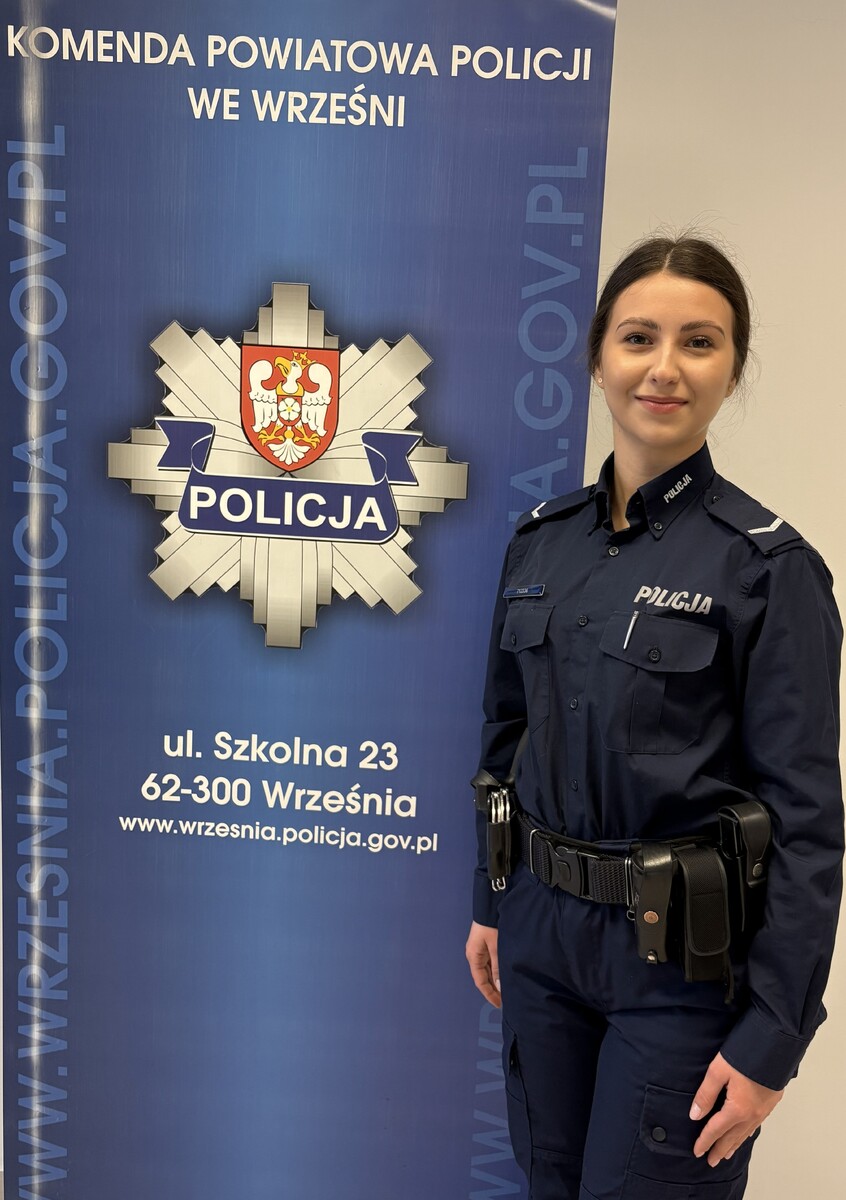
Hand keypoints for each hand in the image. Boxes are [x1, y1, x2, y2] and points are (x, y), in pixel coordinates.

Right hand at [465, 921, 500, 1007]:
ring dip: (495, 980)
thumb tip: (499, 986)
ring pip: (487, 971)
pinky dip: (496, 971)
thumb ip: (497, 968)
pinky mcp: (485, 945)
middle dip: (493, 989)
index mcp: (474, 957)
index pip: (480, 982)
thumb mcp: (496, 948)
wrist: (490, 907)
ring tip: (507, 990)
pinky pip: (490, 963)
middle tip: (506, 1000)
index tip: (499, 1004)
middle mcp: (474, 955)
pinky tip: (504, 975)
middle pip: (483, 977)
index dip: (489, 994)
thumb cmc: (491, 926)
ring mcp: (480, 950)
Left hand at [690, 1052, 783, 1166]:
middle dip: (719, 1149)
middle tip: (711, 1161)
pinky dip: (747, 1134)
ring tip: (725, 1154)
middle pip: (732, 1137)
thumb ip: (706, 1094)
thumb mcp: (718, 1071)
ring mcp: (763, 1111)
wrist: (775, 1046)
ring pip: (745, 1134)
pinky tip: (745, 1135)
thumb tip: (695, 1115)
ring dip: (734, 1144)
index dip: (705, 1141)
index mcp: (737, 1109)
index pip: (716, 1130)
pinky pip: (756, 1125)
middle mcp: (751, 1114)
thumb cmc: (744, 1055)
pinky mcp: (771, 1103)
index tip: (696, 1152)